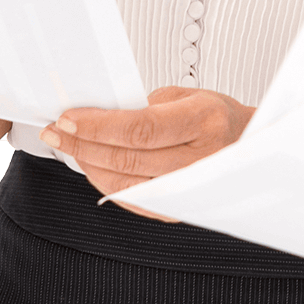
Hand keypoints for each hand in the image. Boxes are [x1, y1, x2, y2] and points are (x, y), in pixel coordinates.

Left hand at [41, 85, 253, 217]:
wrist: (247, 145)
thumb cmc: (216, 116)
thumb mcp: (186, 95)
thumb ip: (145, 106)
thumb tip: (98, 115)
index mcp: (204, 121)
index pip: (140, 128)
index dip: (98, 125)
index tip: (68, 118)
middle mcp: (200, 159)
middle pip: (128, 158)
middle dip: (83, 143)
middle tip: (57, 131)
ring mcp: (191, 189)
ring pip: (125, 183)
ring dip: (89, 164)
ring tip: (70, 146)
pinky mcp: (180, 208)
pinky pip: (133, 200)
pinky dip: (106, 184)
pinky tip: (92, 167)